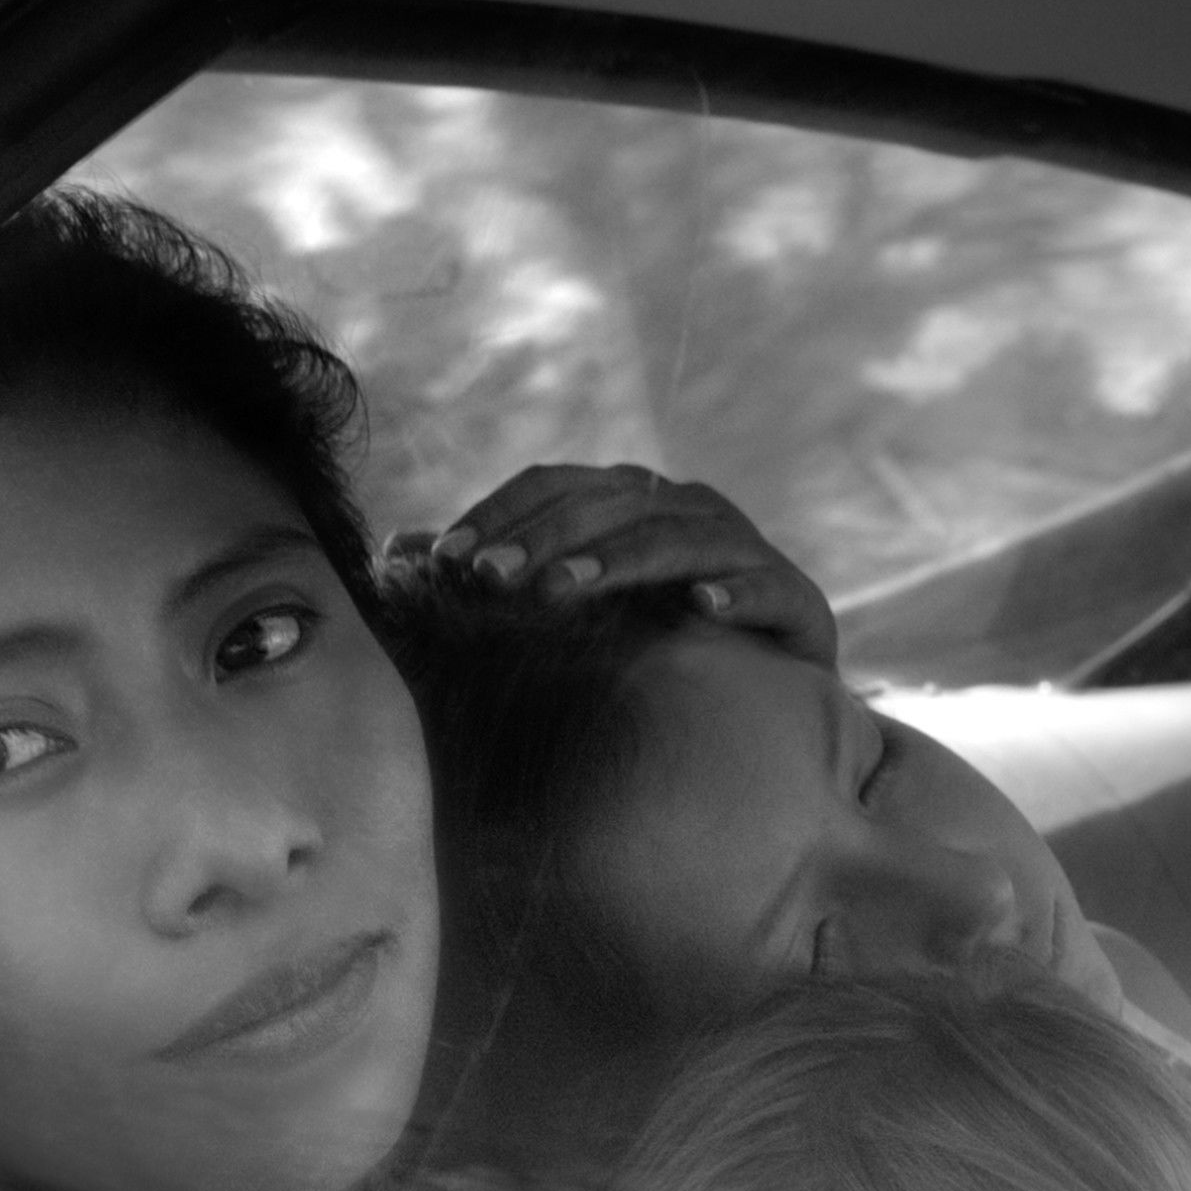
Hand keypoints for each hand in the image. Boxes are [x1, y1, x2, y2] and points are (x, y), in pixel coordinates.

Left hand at [393, 464, 839, 668]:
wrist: (760, 705)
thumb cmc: (644, 646)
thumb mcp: (561, 609)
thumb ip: (490, 573)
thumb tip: (393, 548)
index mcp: (627, 500)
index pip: (554, 484)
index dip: (498, 513)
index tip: (442, 560)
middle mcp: (686, 509)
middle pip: (610, 501)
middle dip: (543, 538)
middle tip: (486, 579)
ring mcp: (746, 551)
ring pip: (679, 536)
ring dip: (619, 560)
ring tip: (562, 591)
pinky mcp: (797, 602)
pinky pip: (767, 586)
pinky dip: (736, 593)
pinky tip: (699, 611)